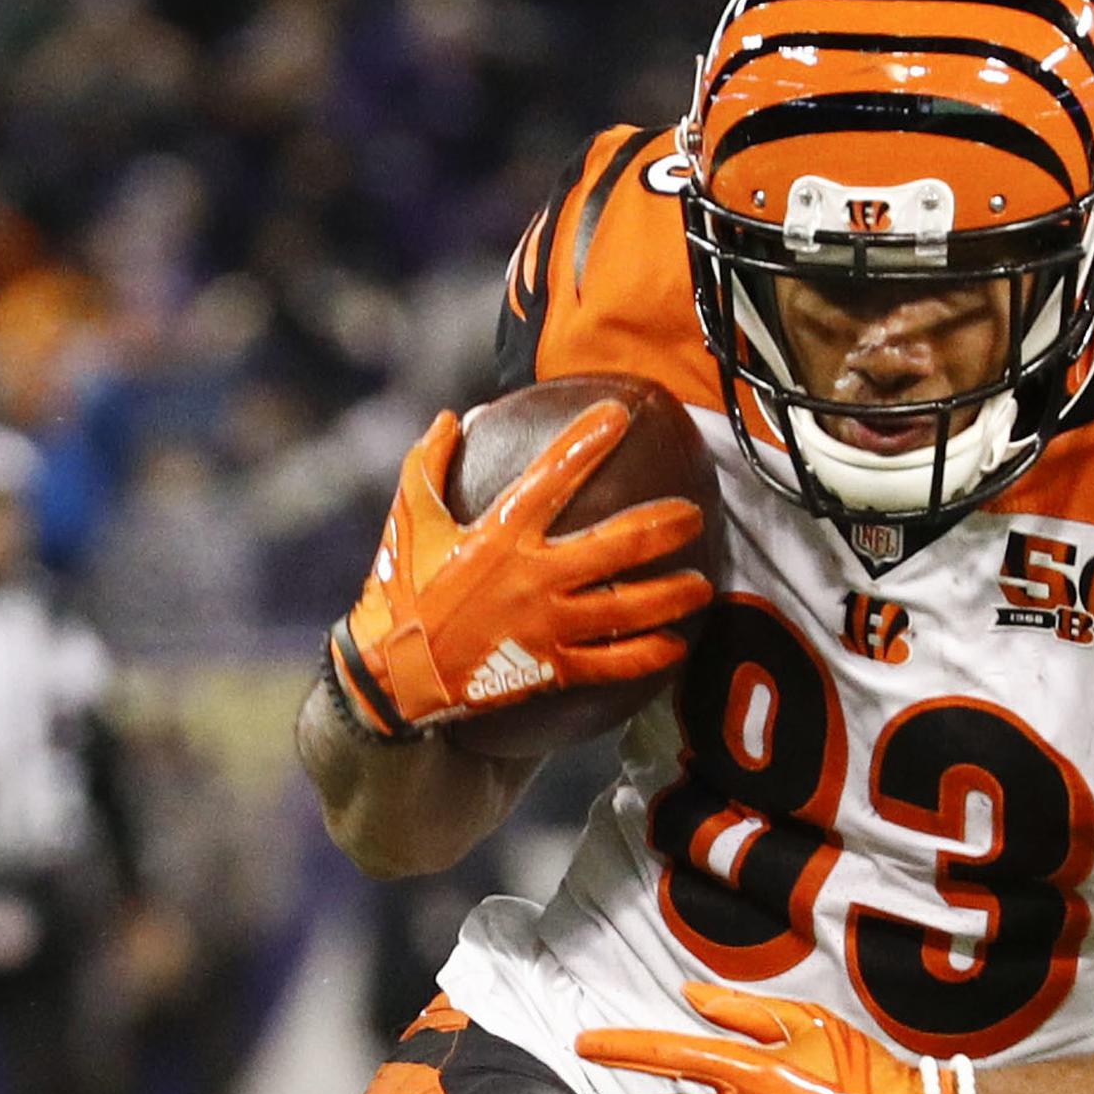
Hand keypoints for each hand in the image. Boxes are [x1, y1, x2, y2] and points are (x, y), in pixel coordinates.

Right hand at [324, 403, 709, 741]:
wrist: (393, 679)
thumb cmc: (398, 594)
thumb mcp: (405, 523)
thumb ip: (428, 465)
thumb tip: (451, 419)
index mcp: (499, 534)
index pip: (553, 476)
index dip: (588, 441)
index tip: (620, 415)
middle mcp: (532, 577)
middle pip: (616, 546)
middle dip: (663, 527)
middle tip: (693, 516)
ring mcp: (546, 625)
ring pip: (626, 608)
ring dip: (670, 595)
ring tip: (700, 585)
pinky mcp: (549, 668)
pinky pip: (610, 663)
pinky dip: (647, 656)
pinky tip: (675, 646)